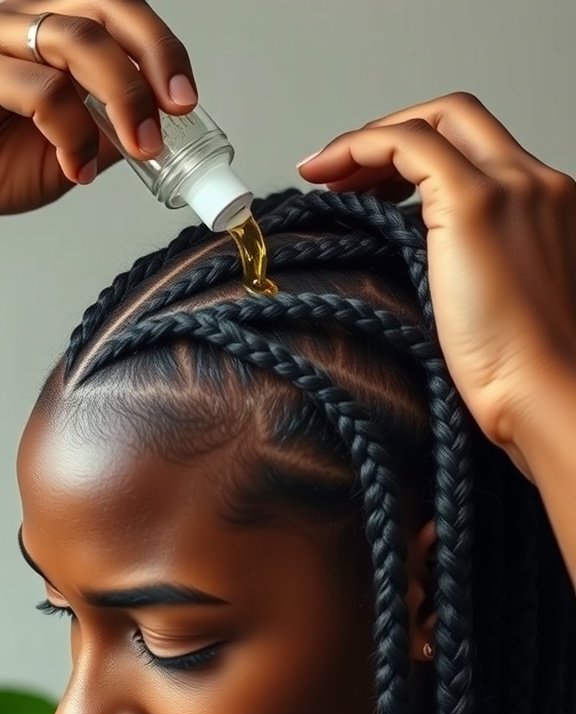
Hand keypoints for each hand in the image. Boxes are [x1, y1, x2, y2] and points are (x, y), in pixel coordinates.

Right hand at [0, 0, 196, 213]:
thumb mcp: (77, 143)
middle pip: (100, 6)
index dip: (159, 45)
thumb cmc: (2, 161)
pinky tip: (78, 169)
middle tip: (175, 112)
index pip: (113, 6)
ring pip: (75, 41)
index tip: (185, 98)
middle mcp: (19, 18)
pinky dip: (75, 135)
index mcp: (48, 25)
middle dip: (151, 59)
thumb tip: (167, 124)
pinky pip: (43, 92)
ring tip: (141, 147)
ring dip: (124, 99)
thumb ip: (113, 122)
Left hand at [298, 93, 575, 454]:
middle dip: (392, 133)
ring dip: (371, 140)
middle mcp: (536, 183)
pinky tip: (327, 172)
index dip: (416, 157)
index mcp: (548, 207)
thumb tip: (418, 264)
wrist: (546, 395)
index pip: (478, 150)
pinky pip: (406, 144)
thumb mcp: (502, 303)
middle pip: (456, 117)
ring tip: (328, 175)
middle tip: (341, 171)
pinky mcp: (473, 204)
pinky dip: (360, 146)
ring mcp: (509, 187)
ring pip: (432, 121)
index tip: (373, 185)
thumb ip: (473, 266)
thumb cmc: (525, 375)